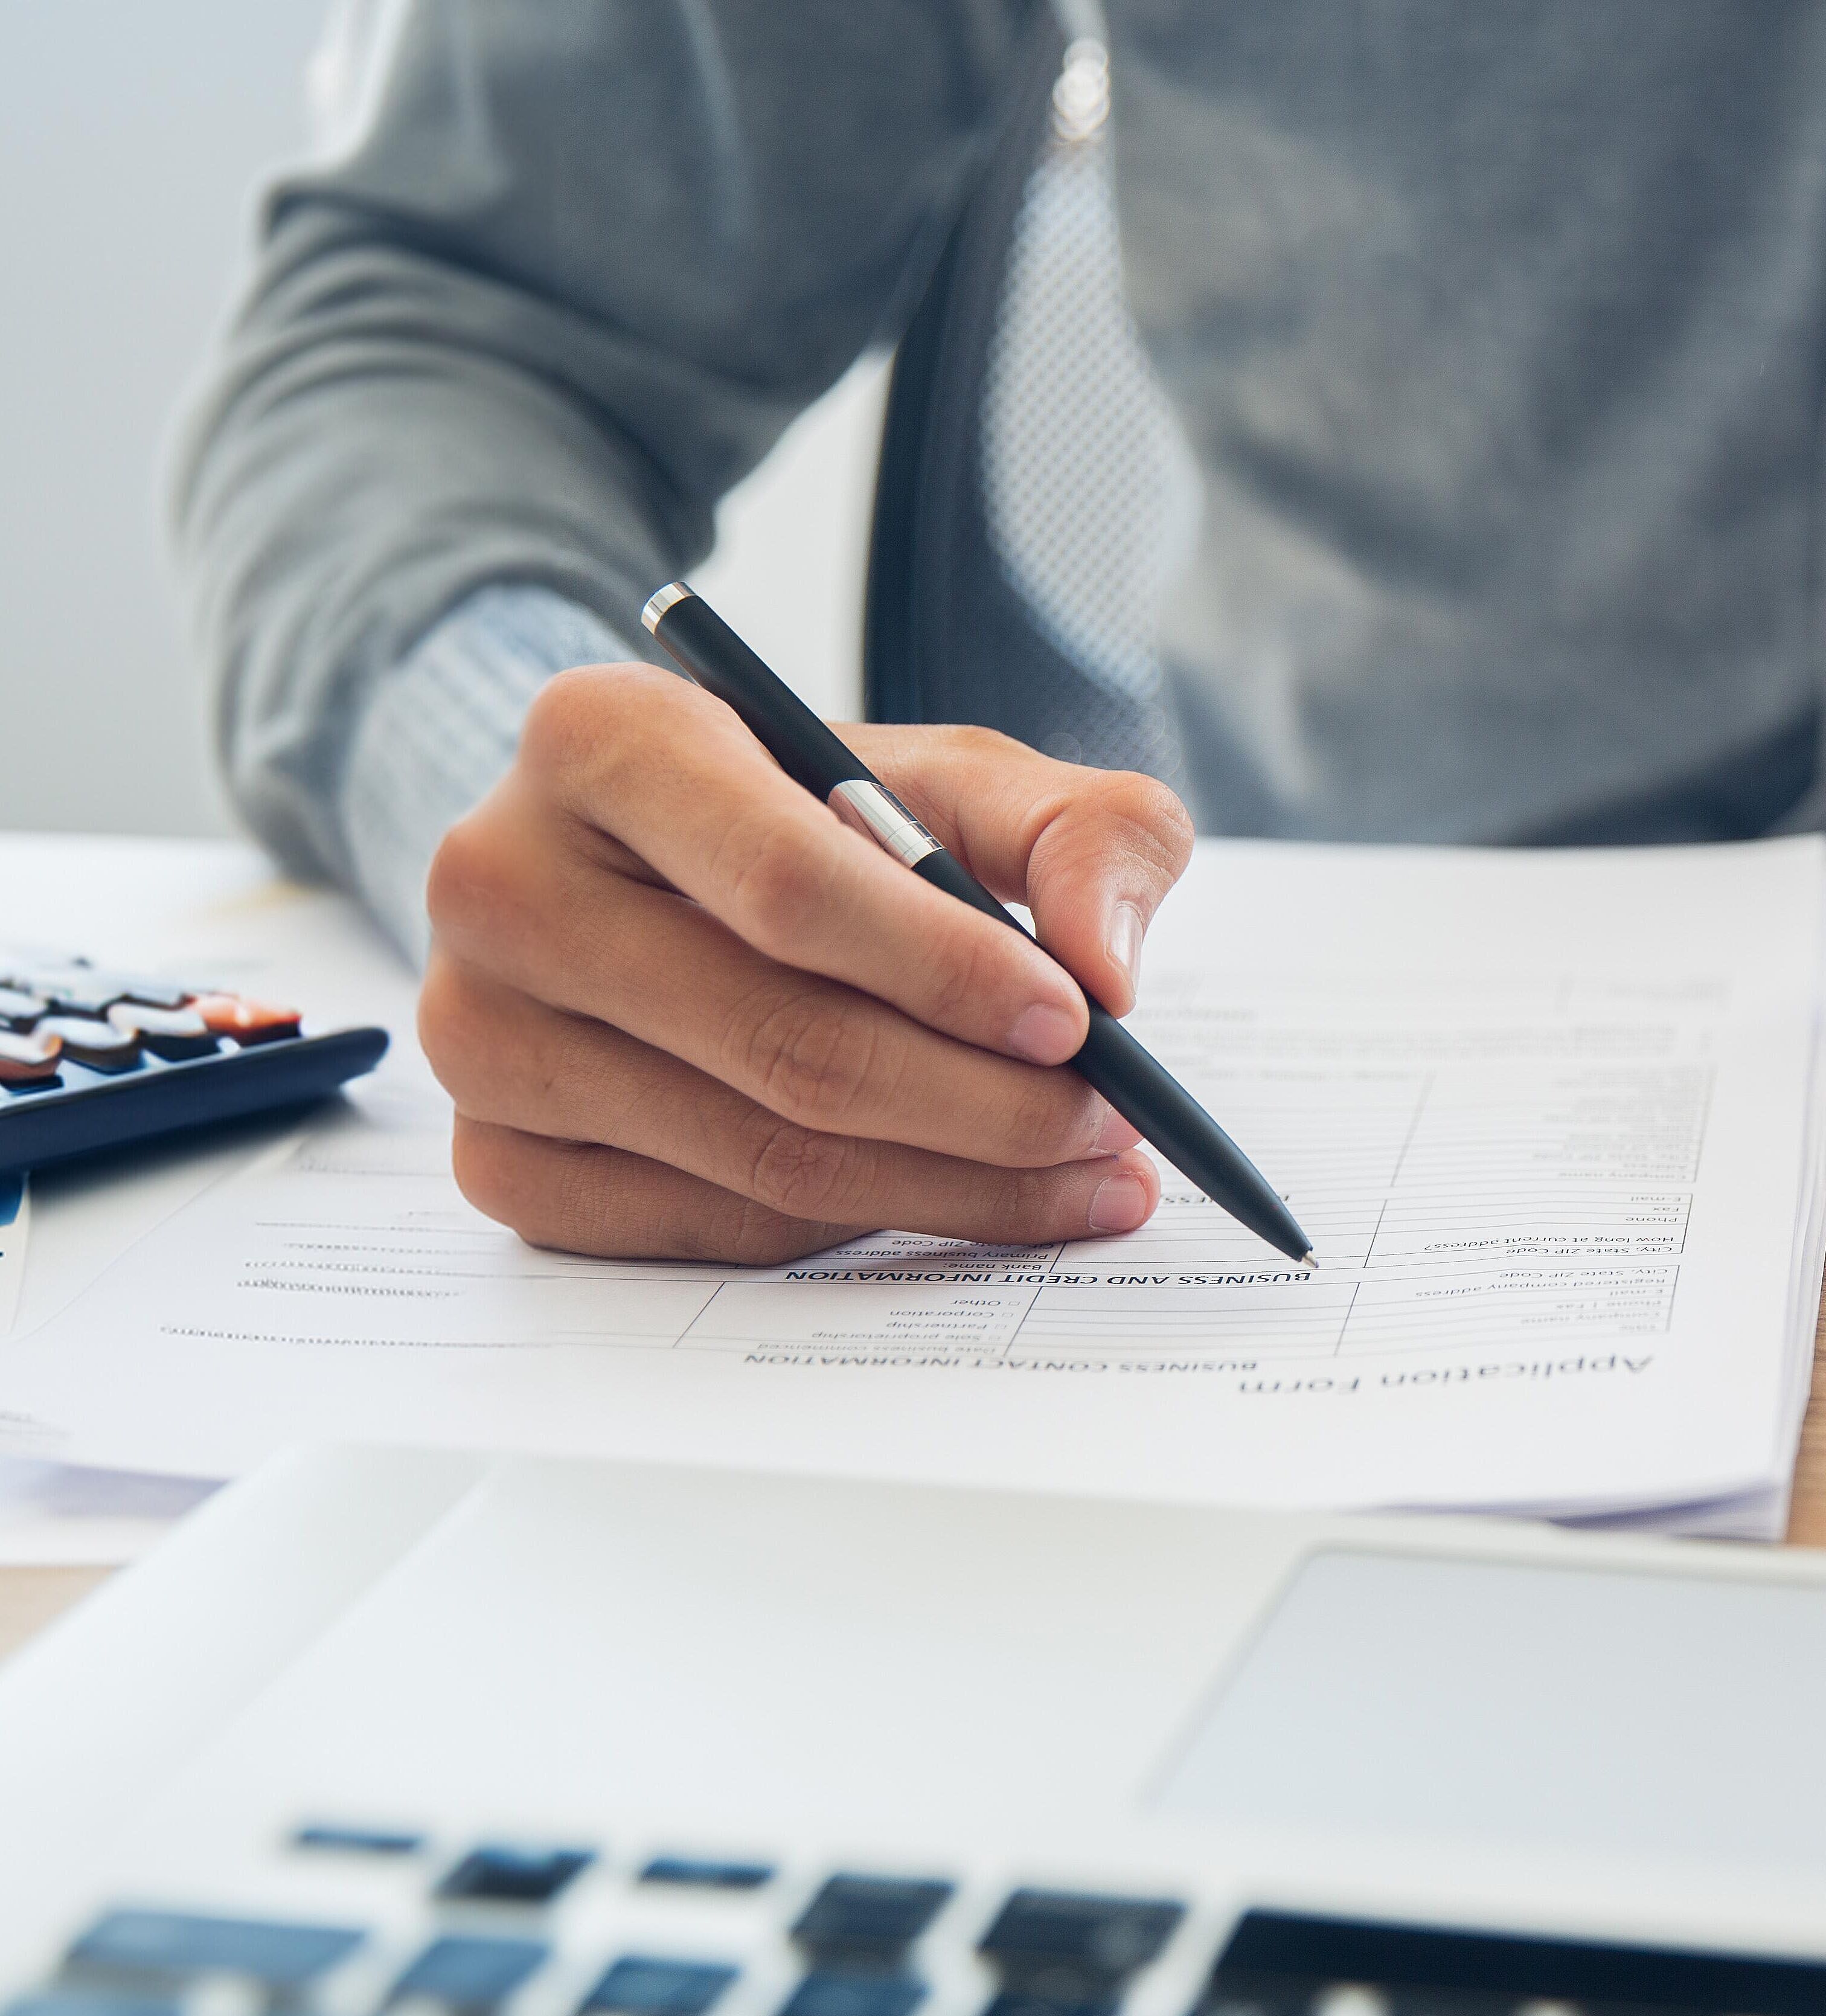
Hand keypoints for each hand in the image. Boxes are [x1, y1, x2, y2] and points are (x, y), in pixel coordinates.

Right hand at [420, 662, 1193, 1262]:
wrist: (654, 873)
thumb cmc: (817, 815)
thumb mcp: (959, 778)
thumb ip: (1078, 831)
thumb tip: (1109, 968)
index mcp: (598, 737)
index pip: (787, 881)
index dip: (946, 968)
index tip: (1077, 1023)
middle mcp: (498, 882)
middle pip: (786, 1043)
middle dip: (985, 1104)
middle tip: (1112, 1126)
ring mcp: (476, 1034)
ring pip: (761, 1157)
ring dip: (953, 1184)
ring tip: (1080, 1173)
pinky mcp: (495, 1160)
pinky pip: (710, 1230)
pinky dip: (855, 1229)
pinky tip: (951, 1195)